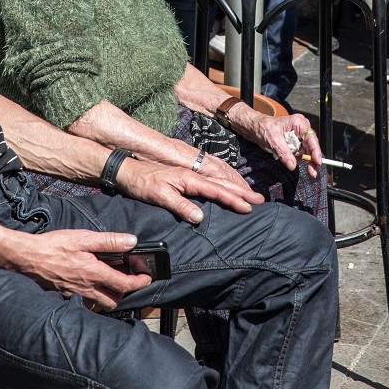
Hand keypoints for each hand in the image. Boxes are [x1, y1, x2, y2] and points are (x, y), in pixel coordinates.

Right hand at [12, 229, 151, 309]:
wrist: (28, 258)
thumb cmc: (54, 246)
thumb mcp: (84, 238)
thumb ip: (109, 241)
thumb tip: (131, 242)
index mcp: (95, 273)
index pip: (124, 284)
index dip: (139, 282)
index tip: (146, 277)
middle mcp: (87, 288)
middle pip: (115, 300)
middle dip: (126, 292)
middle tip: (130, 280)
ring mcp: (76, 294)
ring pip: (101, 304)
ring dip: (111, 297)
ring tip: (112, 283)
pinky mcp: (66, 296)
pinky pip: (86, 302)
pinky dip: (94, 297)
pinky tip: (91, 284)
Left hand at [118, 155, 262, 222]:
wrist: (129, 171)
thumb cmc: (142, 184)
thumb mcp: (160, 196)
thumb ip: (180, 205)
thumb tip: (200, 217)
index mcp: (189, 178)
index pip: (216, 190)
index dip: (233, 199)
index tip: (248, 206)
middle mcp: (192, 175)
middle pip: (222, 183)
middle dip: (241, 191)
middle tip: (260, 199)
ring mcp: (189, 176)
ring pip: (218, 181)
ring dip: (235, 188)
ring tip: (249, 194)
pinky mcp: (185, 178)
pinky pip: (210, 181)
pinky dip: (223, 185)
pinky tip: (226, 190)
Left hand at [241, 113, 322, 176]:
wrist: (256, 128)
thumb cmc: (264, 128)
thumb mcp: (273, 140)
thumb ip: (284, 153)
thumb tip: (293, 165)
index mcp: (298, 123)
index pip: (311, 137)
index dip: (316, 150)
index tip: (317, 161)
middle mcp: (301, 128)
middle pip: (311, 145)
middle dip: (312, 159)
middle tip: (312, 172)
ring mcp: (299, 136)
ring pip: (306, 151)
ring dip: (305, 161)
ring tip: (303, 168)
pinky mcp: (295, 143)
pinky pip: (300, 153)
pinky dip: (297, 159)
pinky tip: (292, 161)